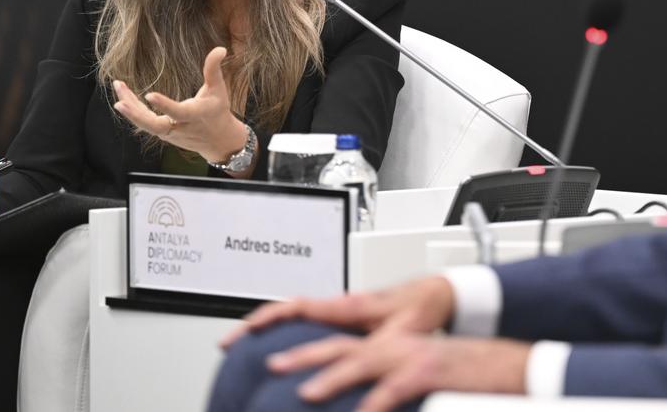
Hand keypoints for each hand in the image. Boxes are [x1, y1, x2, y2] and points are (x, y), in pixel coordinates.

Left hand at [111, 46, 246, 162]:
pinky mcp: (163, 133)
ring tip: (118, 86)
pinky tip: (123, 96)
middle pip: (155, 126)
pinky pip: (145, 122)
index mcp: (195, 115)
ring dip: (130, 109)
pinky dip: (133, 110)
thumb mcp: (219, 89)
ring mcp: (169, 133)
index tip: (149, 95)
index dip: (164, 105)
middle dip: (137, 116)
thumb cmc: (218, 110)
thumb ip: (214, 69)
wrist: (218, 140)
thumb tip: (220, 48)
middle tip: (119, 104)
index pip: (178, 112)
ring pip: (146, 124)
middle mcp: (180, 127)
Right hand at [220, 276, 455, 348]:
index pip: (297, 306)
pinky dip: (291, 334)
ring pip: (297, 316)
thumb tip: (357, 372)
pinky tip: (288, 357)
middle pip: (286, 310)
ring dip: (271, 330)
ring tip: (246, 352)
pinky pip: (310, 323)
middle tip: (228, 344)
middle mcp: (340, 304)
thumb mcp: (400, 335)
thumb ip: (377, 351)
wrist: (437, 295)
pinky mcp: (347, 319)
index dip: (267, 317)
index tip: (243, 331)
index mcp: (348, 305)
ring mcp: (342, 310)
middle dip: (255, 324)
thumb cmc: (420, 308)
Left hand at [270, 330, 529, 411]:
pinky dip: (376, 401)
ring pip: (364, 361)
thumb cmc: (466, 377)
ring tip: (305, 392)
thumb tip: (359, 404)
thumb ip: (389, 386)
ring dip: (332, 376)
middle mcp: (397, 345)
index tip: (278, 360)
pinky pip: (396, 387)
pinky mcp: (431, 370)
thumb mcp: (422, 378)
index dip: (309, 350)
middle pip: (342, 346)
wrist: (509, 366)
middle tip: (272, 365)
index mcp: (391, 345)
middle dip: (304, 356)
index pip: (341, 343)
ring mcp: (413, 356)